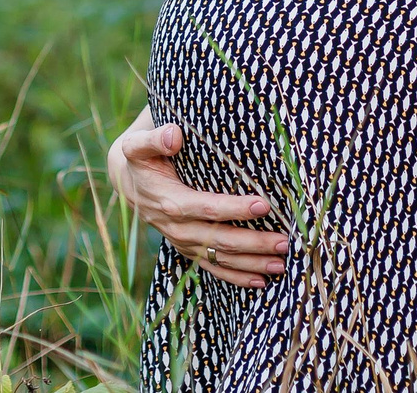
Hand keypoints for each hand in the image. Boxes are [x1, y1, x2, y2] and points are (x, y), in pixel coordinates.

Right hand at [106, 111, 290, 289]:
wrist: (130, 184)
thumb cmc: (143, 160)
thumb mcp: (138, 146)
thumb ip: (154, 139)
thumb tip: (175, 134)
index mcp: (169, 201)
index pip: (208, 208)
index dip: (236, 209)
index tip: (264, 205)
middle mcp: (177, 228)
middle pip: (220, 239)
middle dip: (255, 243)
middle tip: (286, 240)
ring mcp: (183, 242)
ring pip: (221, 258)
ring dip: (253, 263)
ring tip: (282, 264)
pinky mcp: (189, 250)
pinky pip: (214, 268)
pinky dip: (237, 277)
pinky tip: (262, 281)